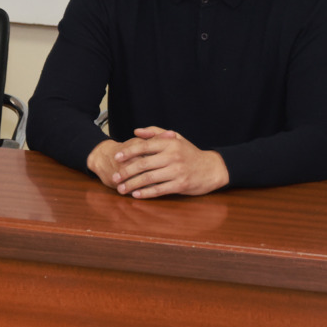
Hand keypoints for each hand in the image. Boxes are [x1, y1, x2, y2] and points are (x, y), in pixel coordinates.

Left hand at [87, 127, 229, 197]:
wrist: (211, 168)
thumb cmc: (189, 153)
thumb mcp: (176, 138)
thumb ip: (155, 132)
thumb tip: (136, 131)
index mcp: (169, 143)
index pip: (144, 146)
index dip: (128, 152)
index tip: (116, 158)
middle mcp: (172, 156)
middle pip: (143, 164)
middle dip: (126, 171)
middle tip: (115, 177)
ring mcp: (177, 171)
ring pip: (149, 178)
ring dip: (132, 184)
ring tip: (121, 189)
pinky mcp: (181, 185)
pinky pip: (159, 190)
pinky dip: (146, 193)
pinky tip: (136, 195)